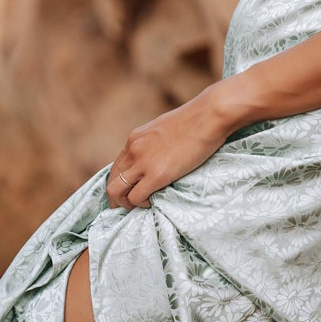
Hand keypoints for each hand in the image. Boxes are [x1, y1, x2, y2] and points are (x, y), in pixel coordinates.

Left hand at [105, 86, 236, 209]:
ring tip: (142, 205)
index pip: (117, 166)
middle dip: (118, 197)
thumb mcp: (167, 128)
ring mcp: (142, 162)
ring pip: (116, 191)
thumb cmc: (197, 119)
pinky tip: (153, 201)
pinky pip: (136, 197)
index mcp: (135, 138)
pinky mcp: (156, 175)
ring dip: (126, 203)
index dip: (121, 182)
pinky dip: (141, 203)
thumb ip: (158, 142)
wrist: (208, 116)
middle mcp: (133, 150)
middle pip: (112, 180)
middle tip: (131, 205)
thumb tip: (163, 152)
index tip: (131, 191)